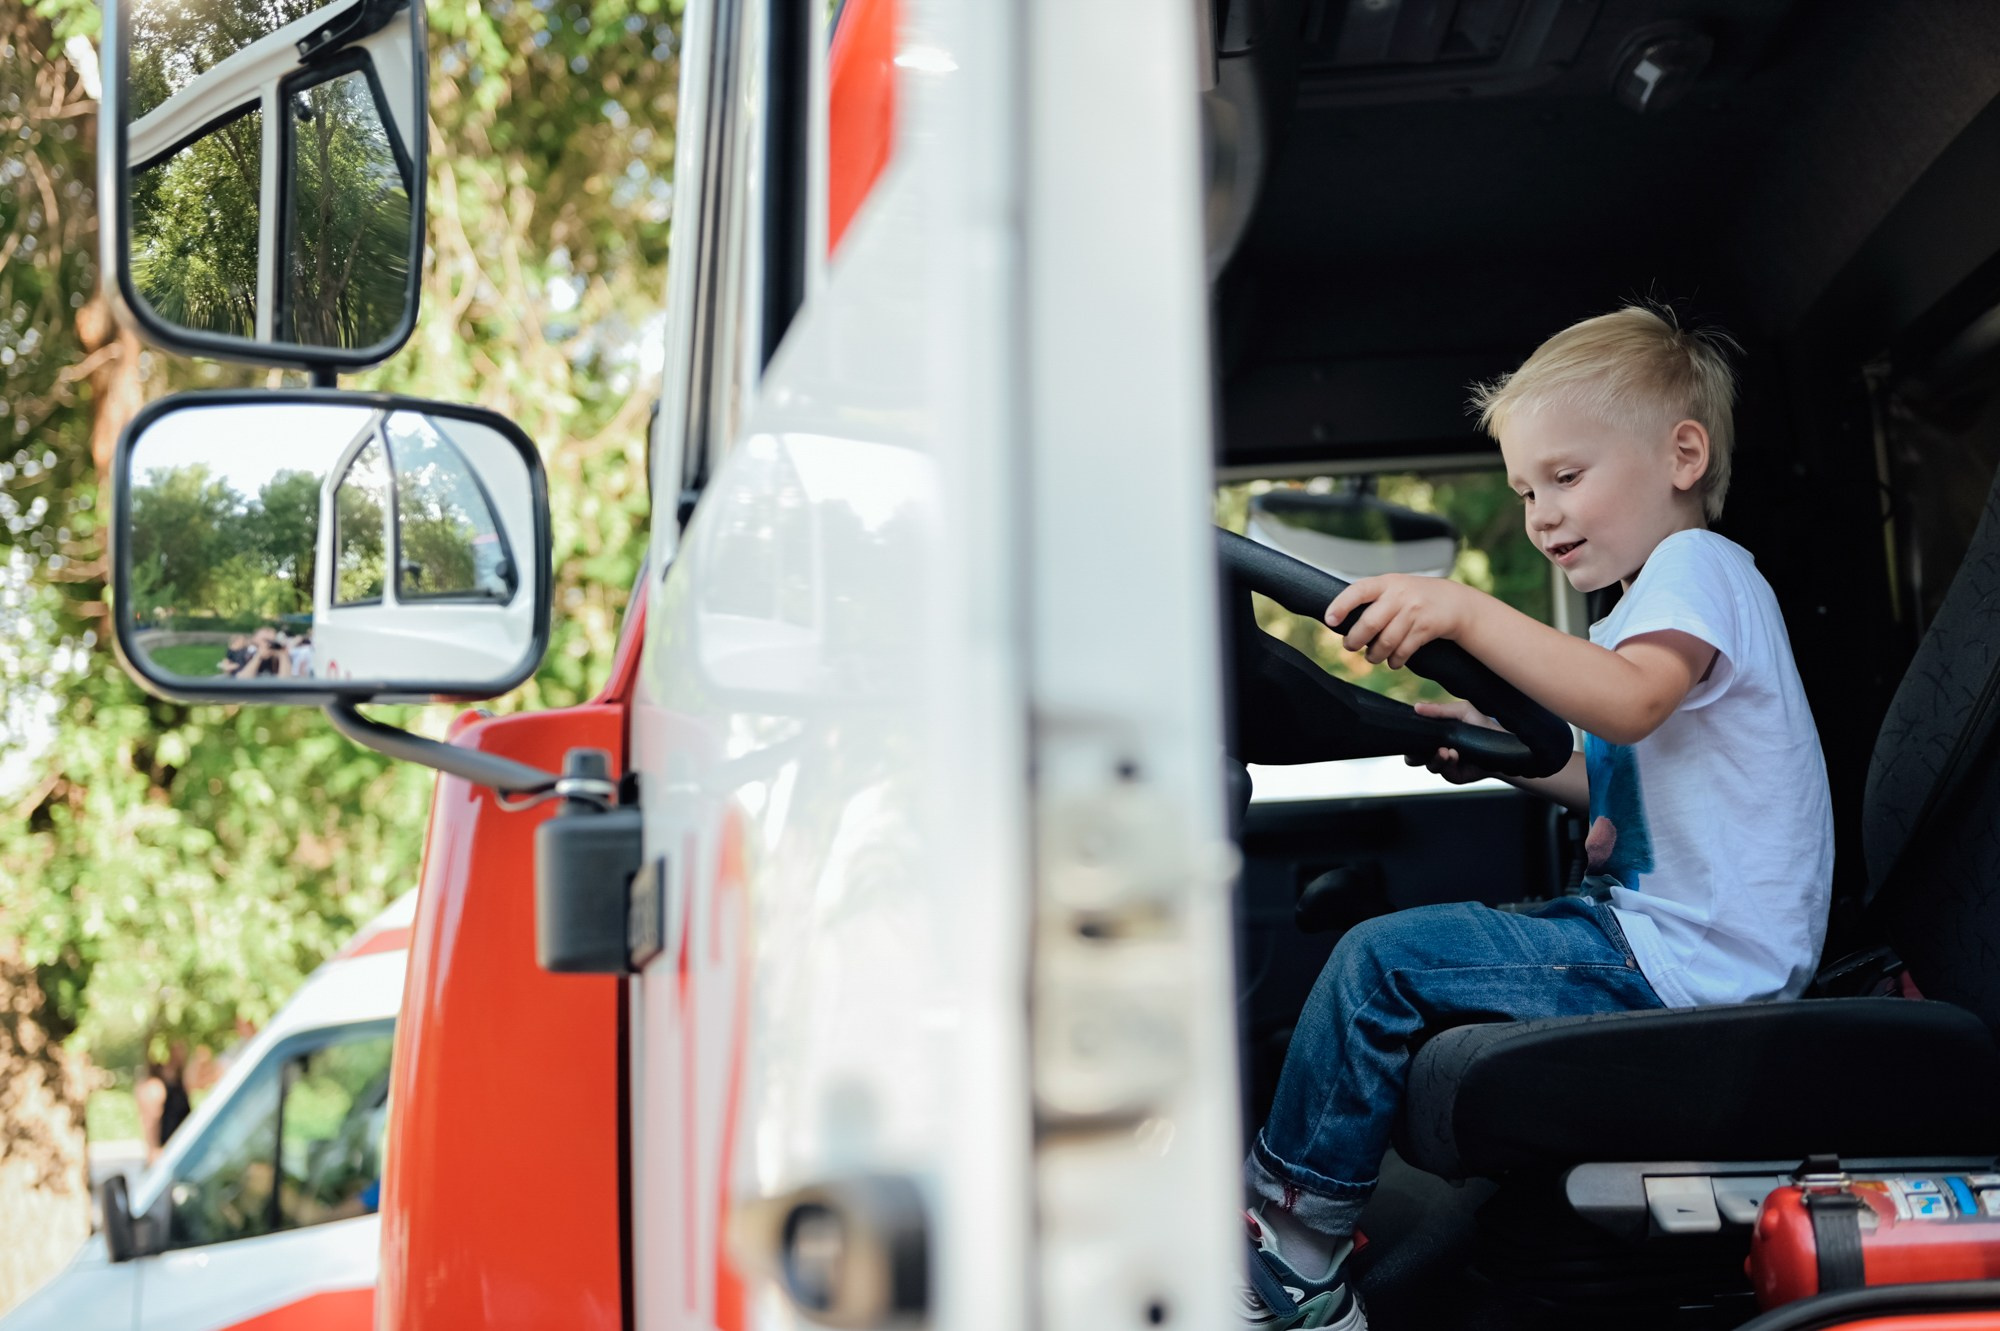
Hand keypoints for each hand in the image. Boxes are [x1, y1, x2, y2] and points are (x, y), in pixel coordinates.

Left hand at [1324, 574, 1482, 669]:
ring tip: (1371, 657)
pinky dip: (1394, 661)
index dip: (1341, 605)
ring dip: (1374, 655)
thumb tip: (1341, 622)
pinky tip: (1393, 661)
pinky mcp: (1426, 628)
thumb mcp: (1396, 587)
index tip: (1329, 620)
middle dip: (1355, 640)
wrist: (1456, 602)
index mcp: (1387, 582)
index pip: (1358, 591)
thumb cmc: (1416, 597)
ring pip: (1385, 641)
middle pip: (1370, 623)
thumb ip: (1373, 598)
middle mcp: (1400, 595)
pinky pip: (1403, 651)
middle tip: (1350, 646)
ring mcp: (1414, 611)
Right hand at [1405, 698, 1505, 784]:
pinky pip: (1443, 773)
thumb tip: (1417, 707)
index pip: (1414, 739)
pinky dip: (1447, 763)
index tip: (1412, 732)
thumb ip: (1440, 709)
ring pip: (1428, 765)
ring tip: (1446, 751)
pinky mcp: (1454, 775)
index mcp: (1434, 735)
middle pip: (1413, 758)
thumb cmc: (1481, 725)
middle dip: (1414, 754)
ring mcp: (1445, 764)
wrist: (1501, 744)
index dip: (1410, 738)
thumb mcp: (1462, 711)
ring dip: (1435, 758)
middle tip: (1423, 747)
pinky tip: (1454, 755)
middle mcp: (1437, 750)